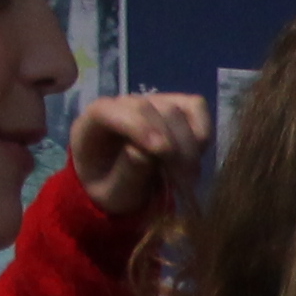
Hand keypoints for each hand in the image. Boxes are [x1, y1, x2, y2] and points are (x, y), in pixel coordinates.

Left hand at [67, 92, 210, 219]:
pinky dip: (201, 133)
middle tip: (182, 181)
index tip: (162, 151)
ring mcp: (151, 101)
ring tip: (187, 176)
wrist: (121, 184)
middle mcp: (122, 104)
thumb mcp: (112, 194)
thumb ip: (125, 175)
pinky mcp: (175, 106)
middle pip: (156, 110)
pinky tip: (193, 158)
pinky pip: (196, 108)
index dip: (140, 126)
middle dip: (175, 145)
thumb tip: (144, 153)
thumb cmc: (111, 189)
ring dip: (190, 146)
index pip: (114, 110)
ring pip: (180, 109)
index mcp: (94, 121)